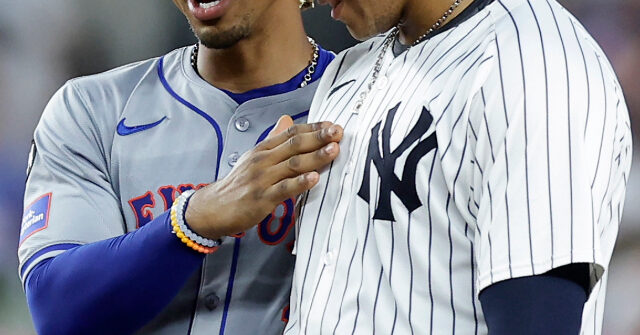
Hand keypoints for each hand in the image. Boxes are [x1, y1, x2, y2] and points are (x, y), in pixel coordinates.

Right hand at [185, 115, 342, 239]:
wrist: (213, 208)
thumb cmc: (238, 185)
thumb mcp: (254, 157)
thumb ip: (273, 139)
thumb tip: (287, 120)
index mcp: (263, 149)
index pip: (291, 133)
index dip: (313, 128)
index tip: (331, 125)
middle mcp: (263, 160)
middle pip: (294, 145)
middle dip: (319, 137)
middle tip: (338, 132)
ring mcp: (262, 179)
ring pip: (293, 164)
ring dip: (315, 156)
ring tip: (334, 150)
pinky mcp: (262, 198)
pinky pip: (284, 188)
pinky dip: (300, 183)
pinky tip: (314, 178)